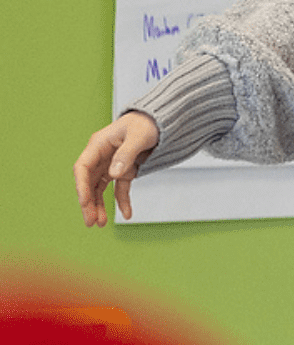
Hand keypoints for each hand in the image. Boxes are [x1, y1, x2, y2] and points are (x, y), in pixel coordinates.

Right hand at [74, 112, 158, 226]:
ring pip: (101, 188)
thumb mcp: (139, 136)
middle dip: (88, 202)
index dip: (81, 186)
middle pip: (89, 182)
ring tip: (100, 224)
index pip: (83, 167)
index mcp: (99, 144)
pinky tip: (126, 214)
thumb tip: (113, 174)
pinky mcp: (124, 170)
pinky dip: (122, 201)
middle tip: (90, 221)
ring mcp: (112, 164)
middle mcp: (101, 156)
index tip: (84, 202)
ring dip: (100, 206)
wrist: (161, 120)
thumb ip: (126, 154)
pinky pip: (120, 189)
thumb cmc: (147, 122)